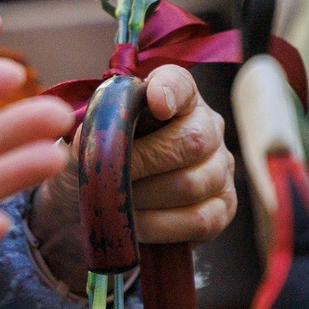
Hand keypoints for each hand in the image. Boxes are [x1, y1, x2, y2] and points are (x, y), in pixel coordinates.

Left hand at [28, 63, 236, 292]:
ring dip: (147, 197)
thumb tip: (88, 140)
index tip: (155, 101)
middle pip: (193, 140)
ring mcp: (220, 168)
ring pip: (193, 184)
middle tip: (112, 176)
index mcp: (173, 99)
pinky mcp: (223, 208)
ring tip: (119, 201)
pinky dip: (160, 225)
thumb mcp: (85, 143)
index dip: (170, 90)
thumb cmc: (98, 163)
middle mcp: (207, 127)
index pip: (180, 83)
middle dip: (144, 161)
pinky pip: (198, 220)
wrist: (102, 206)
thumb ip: (89, 134)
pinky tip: (137, 223)